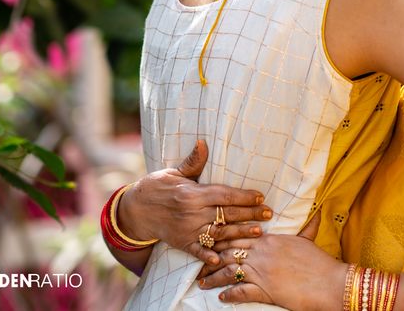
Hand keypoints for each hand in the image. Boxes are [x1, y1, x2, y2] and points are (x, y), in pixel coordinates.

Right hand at [115, 140, 272, 265]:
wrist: (134, 210)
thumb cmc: (157, 187)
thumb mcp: (174, 172)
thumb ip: (193, 162)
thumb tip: (204, 143)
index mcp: (192, 194)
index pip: (224, 195)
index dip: (244, 197)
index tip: (261, 197)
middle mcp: (191, 213)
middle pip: (226, 214)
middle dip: (249, 214)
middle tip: (269, 214)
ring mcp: (186, 230)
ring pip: (218, 233)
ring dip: (239, 233)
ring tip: (259, 232)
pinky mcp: (181, 243)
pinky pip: (197, 251)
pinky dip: (208, 256)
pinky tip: (221, 260)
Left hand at [197, 221, 345, 309]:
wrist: (328, 282)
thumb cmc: (320, 263)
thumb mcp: (310, 242)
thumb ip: (308, 228)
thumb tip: (317, 214)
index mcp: (270, 240)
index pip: (240, 235)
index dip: (224, 238)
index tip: (212, 240)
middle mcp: (261, 254)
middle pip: (229, 252)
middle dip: (212, 257)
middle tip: (199, 262)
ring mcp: (261, 272)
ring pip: (229, 272)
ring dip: (213, 278)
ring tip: (202, 282)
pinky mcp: (264, 291)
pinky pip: (240, 292)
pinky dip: (229, 294)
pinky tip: (221, 297)